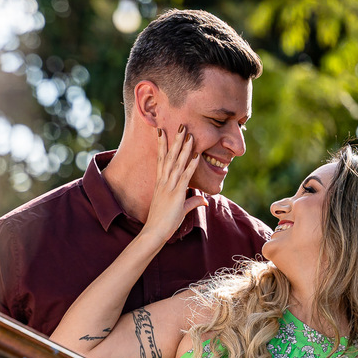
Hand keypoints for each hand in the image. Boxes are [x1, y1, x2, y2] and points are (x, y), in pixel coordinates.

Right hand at [143, 125, 206, 241]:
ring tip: (188, 133)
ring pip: (177, 163)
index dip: (163, 145)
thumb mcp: (179, 210)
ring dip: (183, 147)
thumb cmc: (163, 222)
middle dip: (175, 140)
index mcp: (161, 183)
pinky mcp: (176, 193)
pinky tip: (195, 154)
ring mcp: (169, 186)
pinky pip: (185, 176)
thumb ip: (192, 202)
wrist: (154, 232)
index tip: (162, 132)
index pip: (162, 159)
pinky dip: (191, 165)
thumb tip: (204, 201)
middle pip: (170, 156)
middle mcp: (164, 181)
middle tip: (180, 126)